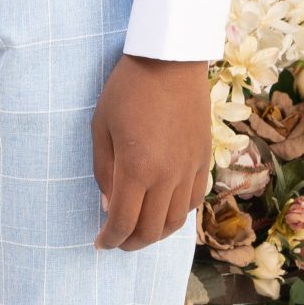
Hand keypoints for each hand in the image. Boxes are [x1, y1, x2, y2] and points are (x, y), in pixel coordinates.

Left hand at [91, 53, 211, 250]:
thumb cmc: (127, 89)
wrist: (170, 60)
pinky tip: (164, 209)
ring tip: (140, 231)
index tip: (100, 242)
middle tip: (117, 241)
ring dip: (156, 234)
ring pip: (176, 221)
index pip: (123, 222)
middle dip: (130, 243)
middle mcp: (167, 176)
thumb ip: (103, 171)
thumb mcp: (100, 127)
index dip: (110, 240)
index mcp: (137, 169)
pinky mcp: (203, 159)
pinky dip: (178, 214)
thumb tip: (109, 205)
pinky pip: (194, 201)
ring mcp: (189, 169)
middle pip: (151, 230)